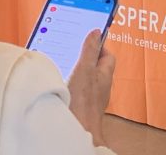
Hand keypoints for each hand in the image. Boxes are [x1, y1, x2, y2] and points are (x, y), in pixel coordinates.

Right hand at [67, 30, 114, 147]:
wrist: (77, 132)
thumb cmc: (84, 104)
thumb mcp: (85, 70)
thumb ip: (90, 51)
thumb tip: (96, 31)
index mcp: (104, 74)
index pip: (106, 54)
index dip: (98, 45)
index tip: (88, 37)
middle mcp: (100, 86)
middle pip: (95, 66)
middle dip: (84, 59)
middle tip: (71, 52)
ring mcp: (91, 98)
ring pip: (85, 79)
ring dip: (75, 73)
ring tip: (62, 67)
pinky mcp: (80, 107)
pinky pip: (76, 92)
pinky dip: (68, 86)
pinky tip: (59, 87)